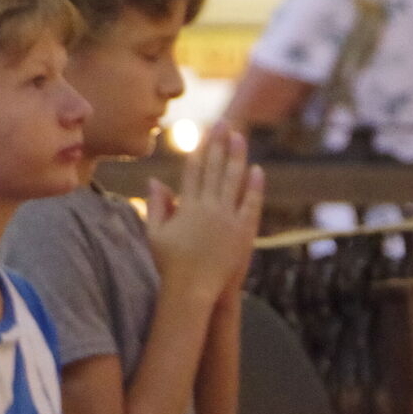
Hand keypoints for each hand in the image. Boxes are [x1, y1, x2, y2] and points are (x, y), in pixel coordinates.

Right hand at [145, 125, 264, 309]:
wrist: (192, 290)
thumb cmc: (169, 263)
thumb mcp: (155, 232)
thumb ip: (157, 204)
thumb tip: (155, 179)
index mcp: (186, 206)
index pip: (194, 170)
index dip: (201, 148)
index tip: (206, 132)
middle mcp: (207, 208)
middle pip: (215, 169)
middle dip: (220, 144)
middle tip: (225, 123)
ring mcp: (227, 219)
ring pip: (233, 181)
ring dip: (237, 157)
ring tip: (240, 138)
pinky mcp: (243, 232)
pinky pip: (250, 205)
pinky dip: (254, 187)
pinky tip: (257, 171)